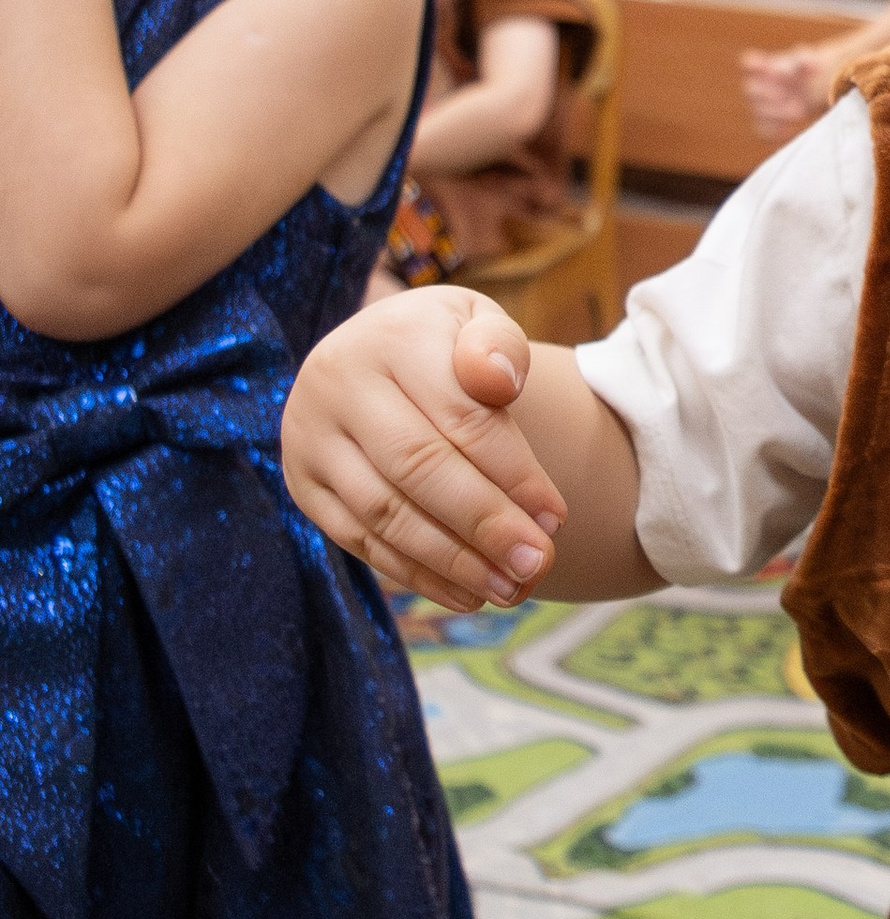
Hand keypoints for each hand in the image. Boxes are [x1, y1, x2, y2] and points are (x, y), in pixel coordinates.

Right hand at [283, 287, 567, 612]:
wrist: (380, 355)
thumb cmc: (447, 347)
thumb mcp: (479, 325)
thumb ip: (500, 346)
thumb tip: (497, 379)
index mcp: (392, 336)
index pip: (460, 416)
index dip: (512, 472)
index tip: (556, 518)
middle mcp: (338, 382)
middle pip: (417, 467)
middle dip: (483, 523)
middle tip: (538, 563)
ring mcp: (310, 436)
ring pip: (383, 512)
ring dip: (451, 560)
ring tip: (509, 589)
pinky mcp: (304, 484)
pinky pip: (358, 540)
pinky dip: (415, 573)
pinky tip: (467, 592)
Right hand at [740, 42, 830, 140]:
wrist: (810, 91)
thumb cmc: (802, 72)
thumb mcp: (806, 62)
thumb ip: (806, 61)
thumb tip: (812, 64)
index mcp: (761, 67)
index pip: (747, 64)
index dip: (754, 66)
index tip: (772, 68)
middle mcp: (755, 87)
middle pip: (750, 90)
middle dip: (771, 93)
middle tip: (791, 95)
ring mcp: (757, 107)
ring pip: (758, 113)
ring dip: (778, 113)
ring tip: (800, 111)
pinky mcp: (764, 125)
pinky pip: (764, 132)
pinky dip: (778, 131)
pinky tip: (793, 126)